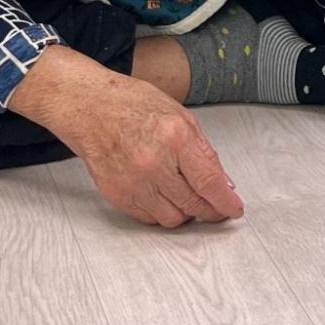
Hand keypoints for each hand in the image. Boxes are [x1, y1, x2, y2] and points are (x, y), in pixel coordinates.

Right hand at [10, 47, 243, 227]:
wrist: (90, 109)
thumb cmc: (133, 106)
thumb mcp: (181, 117)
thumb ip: (204, 153)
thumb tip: (223, 184)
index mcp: (175, 138)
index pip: (209, 182)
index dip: (225, 201)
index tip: (234, 209)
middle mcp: (154, 164)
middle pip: (193, 204)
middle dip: (210, 210)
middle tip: (217, 209)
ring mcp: (132, 182)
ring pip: (172, 218)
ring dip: (186, 213)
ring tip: (188, 198)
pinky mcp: (117, 194)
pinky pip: (149, 217)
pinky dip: (162, 211)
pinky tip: (164, 195)